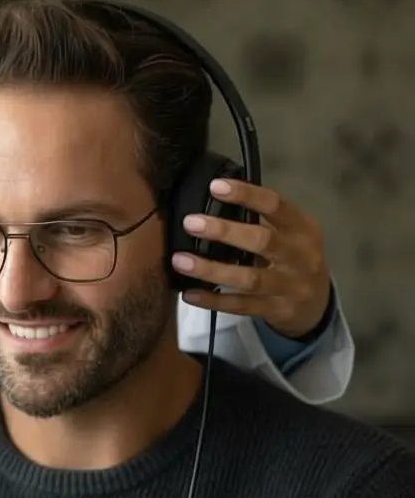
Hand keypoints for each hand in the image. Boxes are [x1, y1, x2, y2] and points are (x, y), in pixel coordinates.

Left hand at [172, 179, 332, 339]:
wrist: (318, 304)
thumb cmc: (294, 259)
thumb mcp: (290, 235)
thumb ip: (261, 221)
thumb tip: (211, 201)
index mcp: (303, 229)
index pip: (276, 206)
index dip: (247, 195)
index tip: (215, 186)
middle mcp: (302, 257)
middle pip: (262, 241)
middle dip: (224, 232)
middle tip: (190, 223)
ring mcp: (291, 287)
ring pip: (249, 278)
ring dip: (211, 269)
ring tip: (180, 261)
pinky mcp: (278, 311)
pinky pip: (242, 306)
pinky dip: (214, 300)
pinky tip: (189, 294)